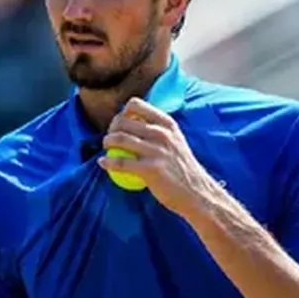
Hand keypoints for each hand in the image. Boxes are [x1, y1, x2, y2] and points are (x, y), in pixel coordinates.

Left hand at [99, 98, 216, 215]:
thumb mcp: (175, 141)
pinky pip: (120, 163)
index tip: (120, 123)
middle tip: (109, 138)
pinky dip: (107, 162)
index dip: (122, 112)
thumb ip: (158, 131)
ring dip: (107, 142)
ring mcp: (156, 151)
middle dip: (111, 128)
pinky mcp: (150, 169)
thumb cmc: (182, 168)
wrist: (196, 192)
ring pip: (120, 139)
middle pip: (124, 121)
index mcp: (167, 123)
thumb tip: (133, 123)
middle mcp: (161, 133)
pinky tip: (101, 163)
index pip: (136, 105)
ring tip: (105, 147)